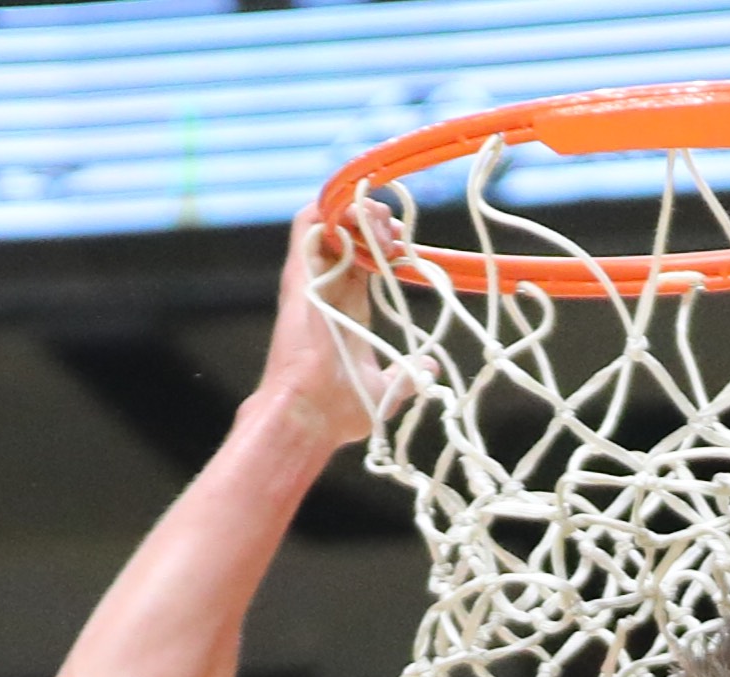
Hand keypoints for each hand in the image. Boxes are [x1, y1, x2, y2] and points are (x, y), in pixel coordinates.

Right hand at [257, 223, 389, 452]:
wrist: (310, 414)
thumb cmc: (339, 410)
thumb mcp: (385, 390)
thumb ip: (406, 377)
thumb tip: (430, 371)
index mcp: (347, 306)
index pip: (364, 257)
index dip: (386, 242)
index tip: (409, 249)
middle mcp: (327, 287)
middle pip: (348, 231)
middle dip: (376, 220)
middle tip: (399, 234)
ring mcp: (311, 279)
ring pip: (329, 219)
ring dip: (359, 211)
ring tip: (383, 226)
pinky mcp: (298, 274)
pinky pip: (306, 223)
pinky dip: (332, 209)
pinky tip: (360, 219)